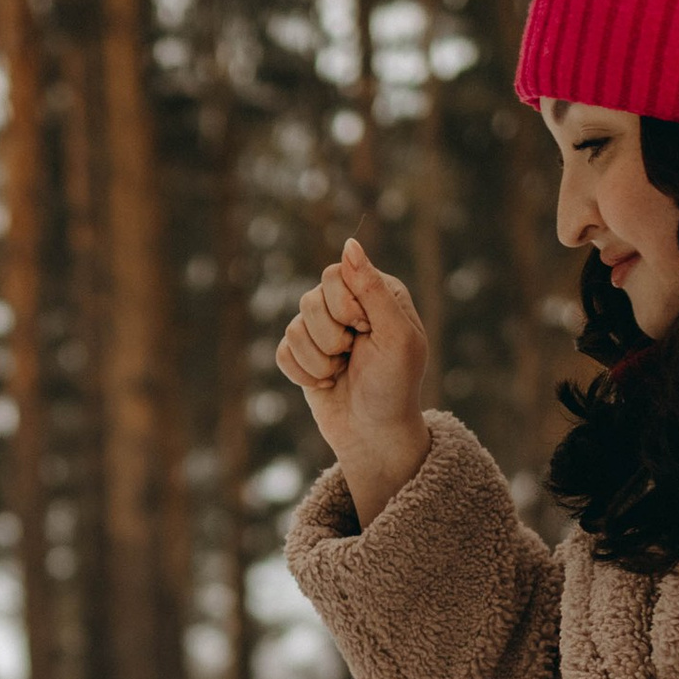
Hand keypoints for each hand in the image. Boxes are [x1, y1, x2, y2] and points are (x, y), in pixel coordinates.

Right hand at [276, 239, 430, 522]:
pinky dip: (303, 373)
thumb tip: (349, 243)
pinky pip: (283, 351)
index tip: (363, 330)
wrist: (374, 435)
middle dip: (330, 337)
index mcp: (376, 293)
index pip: (336, 274)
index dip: (344, 305)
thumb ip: (373, 288)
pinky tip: (326, 384)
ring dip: (319, 361)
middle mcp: (348, 306)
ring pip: (294, 327)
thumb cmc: (394, 386)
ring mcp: (323, 330)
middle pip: (311, 298)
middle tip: (352, 355)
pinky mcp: (302, 354)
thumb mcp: (396, 335)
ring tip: (341, 373)